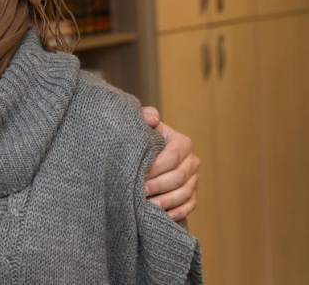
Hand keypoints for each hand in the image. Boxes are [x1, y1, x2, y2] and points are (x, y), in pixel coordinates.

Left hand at [141, 106, 199, 220]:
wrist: (144, 153)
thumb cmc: (142, 138)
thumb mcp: (142, 123)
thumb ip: (146, 116)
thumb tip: (152, 119)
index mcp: (182, 143)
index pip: (173, 157)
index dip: (156, 167)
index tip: (139, 174)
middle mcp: (192, 161)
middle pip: (178, 177)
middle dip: (157, 185)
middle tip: (139, 191)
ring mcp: (193, 179)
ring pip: (184, 193)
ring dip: (165, 201)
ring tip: (147, 205)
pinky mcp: (192, 195)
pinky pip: (189, 206)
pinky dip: (177, 212)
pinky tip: (163, 215)